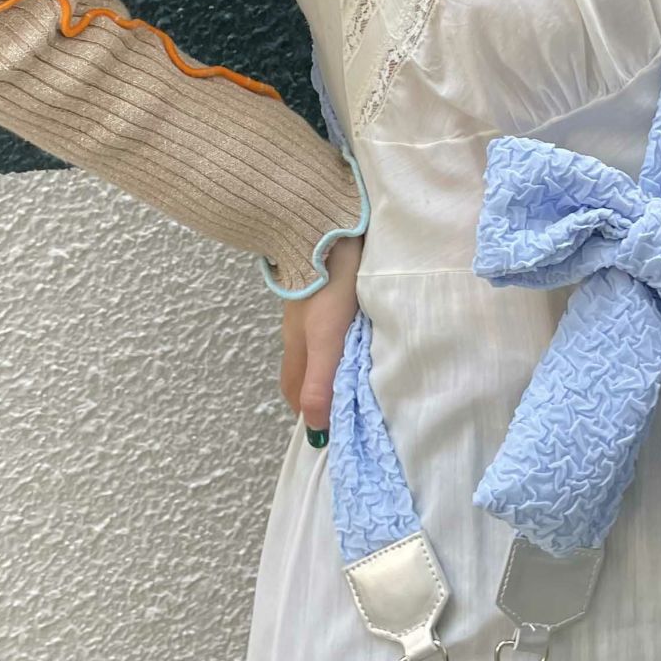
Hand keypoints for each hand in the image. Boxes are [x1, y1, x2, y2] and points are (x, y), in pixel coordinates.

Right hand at [279, 233, 363, 447]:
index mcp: (296, 345)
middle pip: (308, 370)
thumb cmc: (326, 287)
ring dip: (337, 365)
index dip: (308, 413)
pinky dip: (346, 340)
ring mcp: (312, 307)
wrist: (325, 228)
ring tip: (361, 377)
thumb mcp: (325, 339)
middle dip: (322, 393)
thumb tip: (315, 428)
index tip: (330, 432)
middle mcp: (300, 330)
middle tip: (349, 408)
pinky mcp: (328, 288)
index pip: (296, 391)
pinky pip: (335, 324)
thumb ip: (321, 381)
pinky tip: (364, 336)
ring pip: (322, 346)